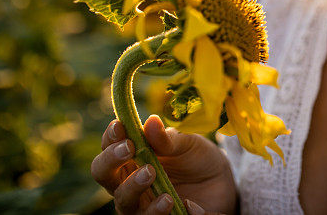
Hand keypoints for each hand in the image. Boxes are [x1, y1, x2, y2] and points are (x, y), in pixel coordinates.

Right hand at [91, 115, 236, 213]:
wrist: (222, 182)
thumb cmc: (196, 158)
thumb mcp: (187, 143)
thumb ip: (168, 138)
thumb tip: (151, 122)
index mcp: (132, 158)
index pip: (109, 148)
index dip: (110, 138)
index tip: (119, 126)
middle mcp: (129, 183)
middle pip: (104, 176)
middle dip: (111, 161)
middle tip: (130, 149)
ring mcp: (141, 205)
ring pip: (123, 204)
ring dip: (133, 188)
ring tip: (151, 173)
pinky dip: (159, 211)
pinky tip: (175, 200)